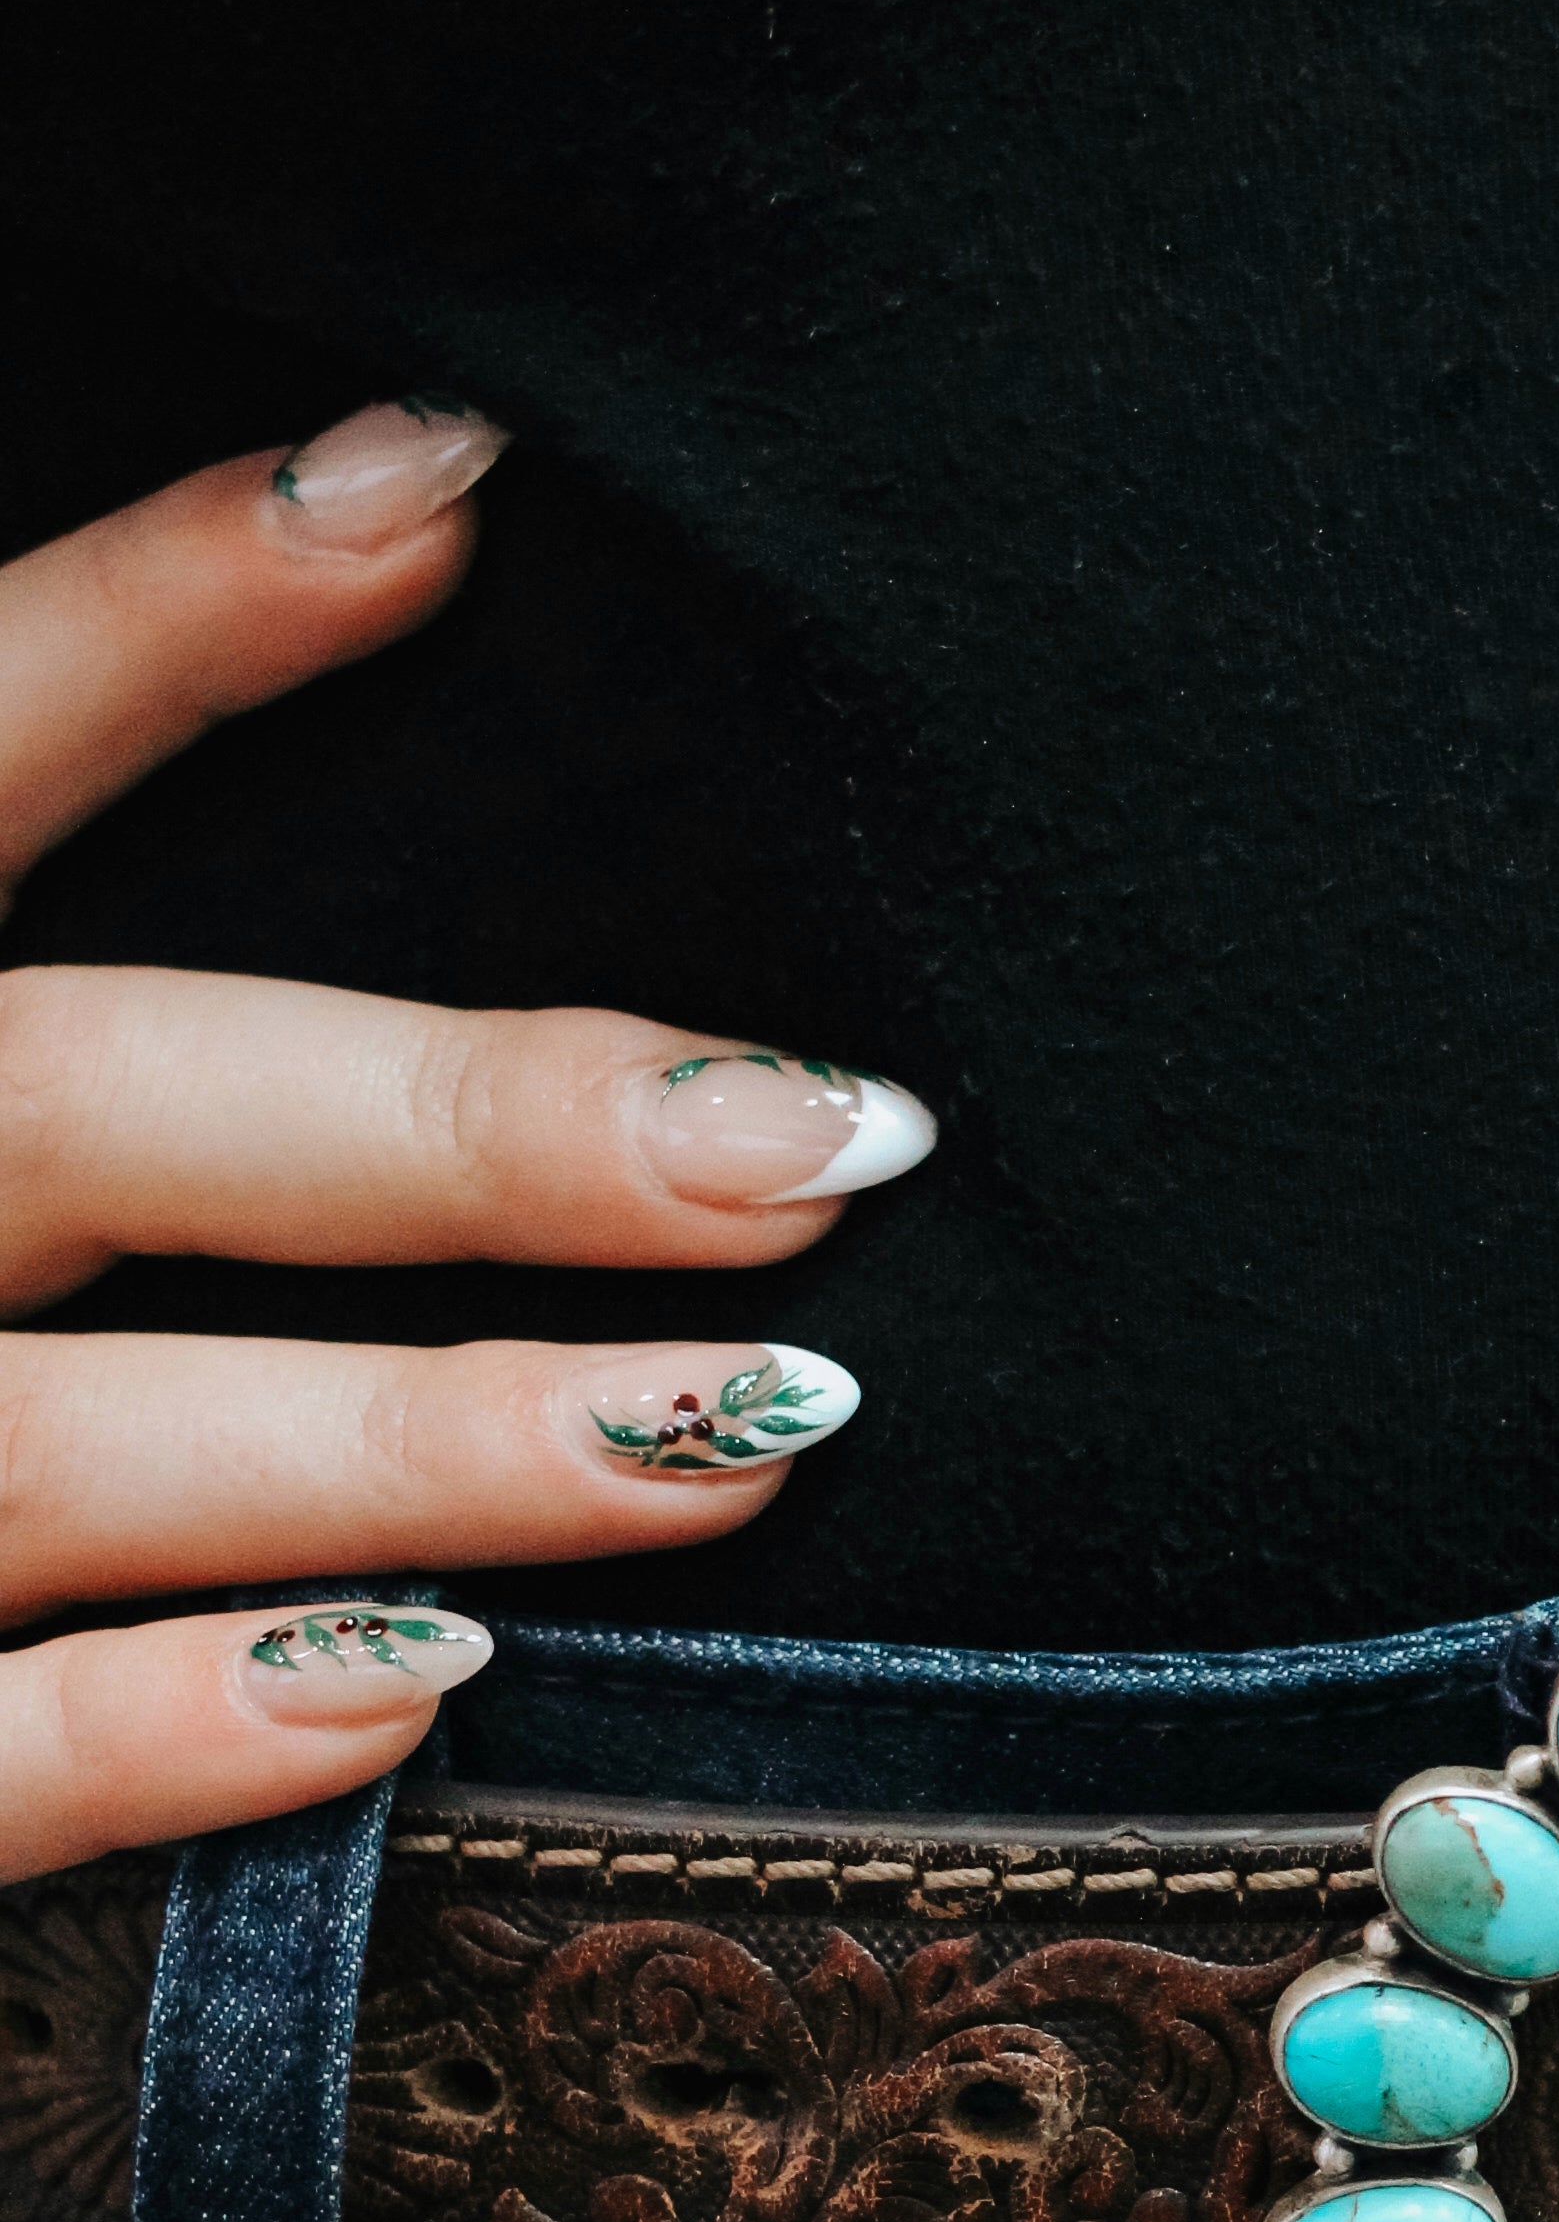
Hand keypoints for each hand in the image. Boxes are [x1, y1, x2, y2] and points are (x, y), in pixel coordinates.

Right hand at [0, 408, 932, 1880]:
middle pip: (79, 1105)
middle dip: (461, 1122)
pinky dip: (172, 1734)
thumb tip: (366, 529)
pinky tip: (421, 1690)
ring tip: (744, 1427)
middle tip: (819, 1137)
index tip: (442, 487)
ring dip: (410, 1440)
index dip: (150, 612)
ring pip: (56, 1449)